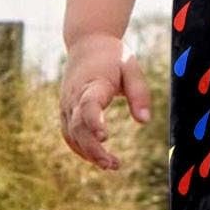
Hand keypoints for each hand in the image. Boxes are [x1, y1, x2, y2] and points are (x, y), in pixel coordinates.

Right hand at [59, 32, 151, 170]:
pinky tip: (97, 158)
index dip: (94, 121)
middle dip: (93, 148)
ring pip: (72, 134)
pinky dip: (80, 148)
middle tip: (113, 164)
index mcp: (93, 83)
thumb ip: (139, 92)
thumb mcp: (131, 66)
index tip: (105, 136)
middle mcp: (75, 96)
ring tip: (112, 165)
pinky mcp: (66, 110)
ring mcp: (67, 104)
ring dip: (88, 153)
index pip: (89, 104)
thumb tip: (144, 121)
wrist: (86, 43)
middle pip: (78, 126)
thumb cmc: (112, 55)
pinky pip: (69, 134)